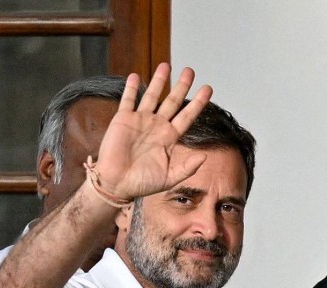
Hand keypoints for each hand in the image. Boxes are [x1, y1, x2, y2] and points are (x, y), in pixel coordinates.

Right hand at [91, 63, 212, 202]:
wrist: (118, 184)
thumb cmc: (143, 183)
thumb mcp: (170, 178)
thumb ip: (187, 167)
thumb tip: (204, 157)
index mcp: (170, 138)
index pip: (187, 116)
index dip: (198, 102)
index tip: (208, 88)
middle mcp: (157, 126)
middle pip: (173, 101)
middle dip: (181, 85)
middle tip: (190, 70)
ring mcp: (140, 121)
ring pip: (152, 96)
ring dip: (159, 81)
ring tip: (166, 65)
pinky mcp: (123, 119)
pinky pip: (128, 100)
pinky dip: (132, 88)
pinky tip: (136, 76)